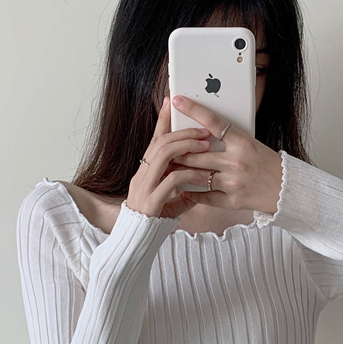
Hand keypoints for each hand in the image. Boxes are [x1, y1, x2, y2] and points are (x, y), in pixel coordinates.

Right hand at [126, 97, 214, 218]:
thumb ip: (182, 189)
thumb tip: (201, 183)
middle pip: (160, 142)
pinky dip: (190, 175)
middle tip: (204, 131)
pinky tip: (204, 177)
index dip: (164, 120)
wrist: (136, 241)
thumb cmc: (154, 219)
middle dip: (183, 133)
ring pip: (163, 155)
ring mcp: (145, 186)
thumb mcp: (170, 199)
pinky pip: (172, 180)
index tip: (172, 102)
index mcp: (146, 170)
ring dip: (187, 147)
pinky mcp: (151, 200)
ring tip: (205, 147)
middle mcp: (142, 174)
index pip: (155, 139)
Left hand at [169, 95, 282, 213]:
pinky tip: (185, 188)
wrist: (287, 190)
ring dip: (181, 171)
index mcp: (243, 142)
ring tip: (170, 167)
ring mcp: (234, 182)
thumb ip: (229, 139)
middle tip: (165, 147)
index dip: (193, 109)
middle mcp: (237, 161)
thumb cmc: (267, 164)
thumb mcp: (251, 144)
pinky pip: (204, 195)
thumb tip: (202, 132)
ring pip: (197, 175)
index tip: (177, 100)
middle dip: (178, 150)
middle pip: (197, 152)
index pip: (213, 122)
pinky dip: (193, 192)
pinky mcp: (232, 200)